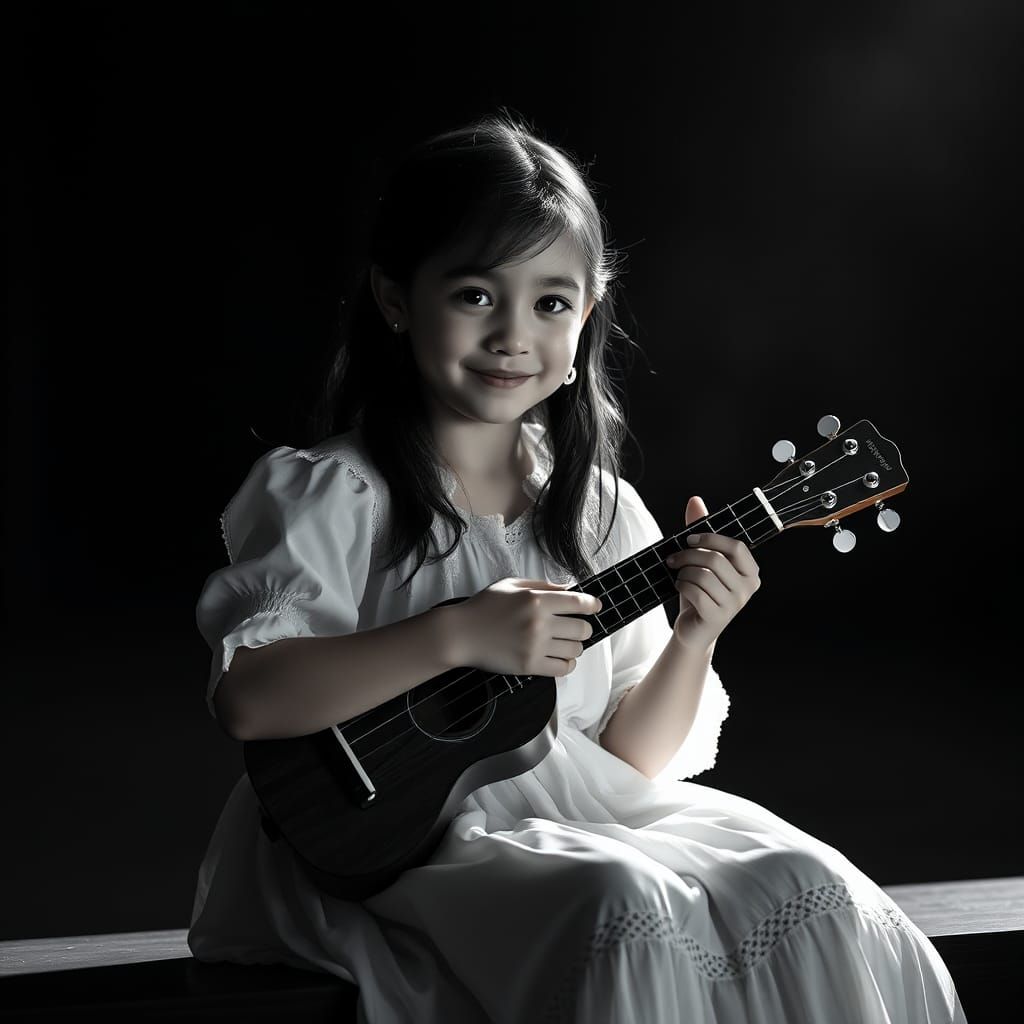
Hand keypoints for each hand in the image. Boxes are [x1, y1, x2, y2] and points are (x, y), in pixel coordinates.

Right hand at [448, 577, 601, 677]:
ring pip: (575, 649)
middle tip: (575, 627)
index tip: (595, 607)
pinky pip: (563, 669)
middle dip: (583, 627)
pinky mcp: (529, 665)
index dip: (592, 604)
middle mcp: (539, 623)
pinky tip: (559, 658)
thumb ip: (543, 586)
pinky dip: (567, 664)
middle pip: (582, 629)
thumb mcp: (512, 585)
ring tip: (564, 643)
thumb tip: (570, 588)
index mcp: (536, 600)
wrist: (461, 634)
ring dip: (574, 646)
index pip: (578, 603)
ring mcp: (535, 646)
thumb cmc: (485, 607)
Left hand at [665, 495, 760, 654]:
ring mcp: (735, 604)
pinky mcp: (718, 616)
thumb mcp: (701, 561)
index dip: (710, 538)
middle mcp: (748, 587)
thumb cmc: (700, 592)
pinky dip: (681, 586)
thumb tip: (695, 500)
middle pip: (715, 559)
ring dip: (683, 572)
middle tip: (672, 559)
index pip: (736, 546)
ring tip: (678, 576)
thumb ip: (700, 532)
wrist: (693, 629)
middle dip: (687, 555)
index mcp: (750, 571)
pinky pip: (695, 591)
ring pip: (702, 575)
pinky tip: (680, 588)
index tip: (689, 539)